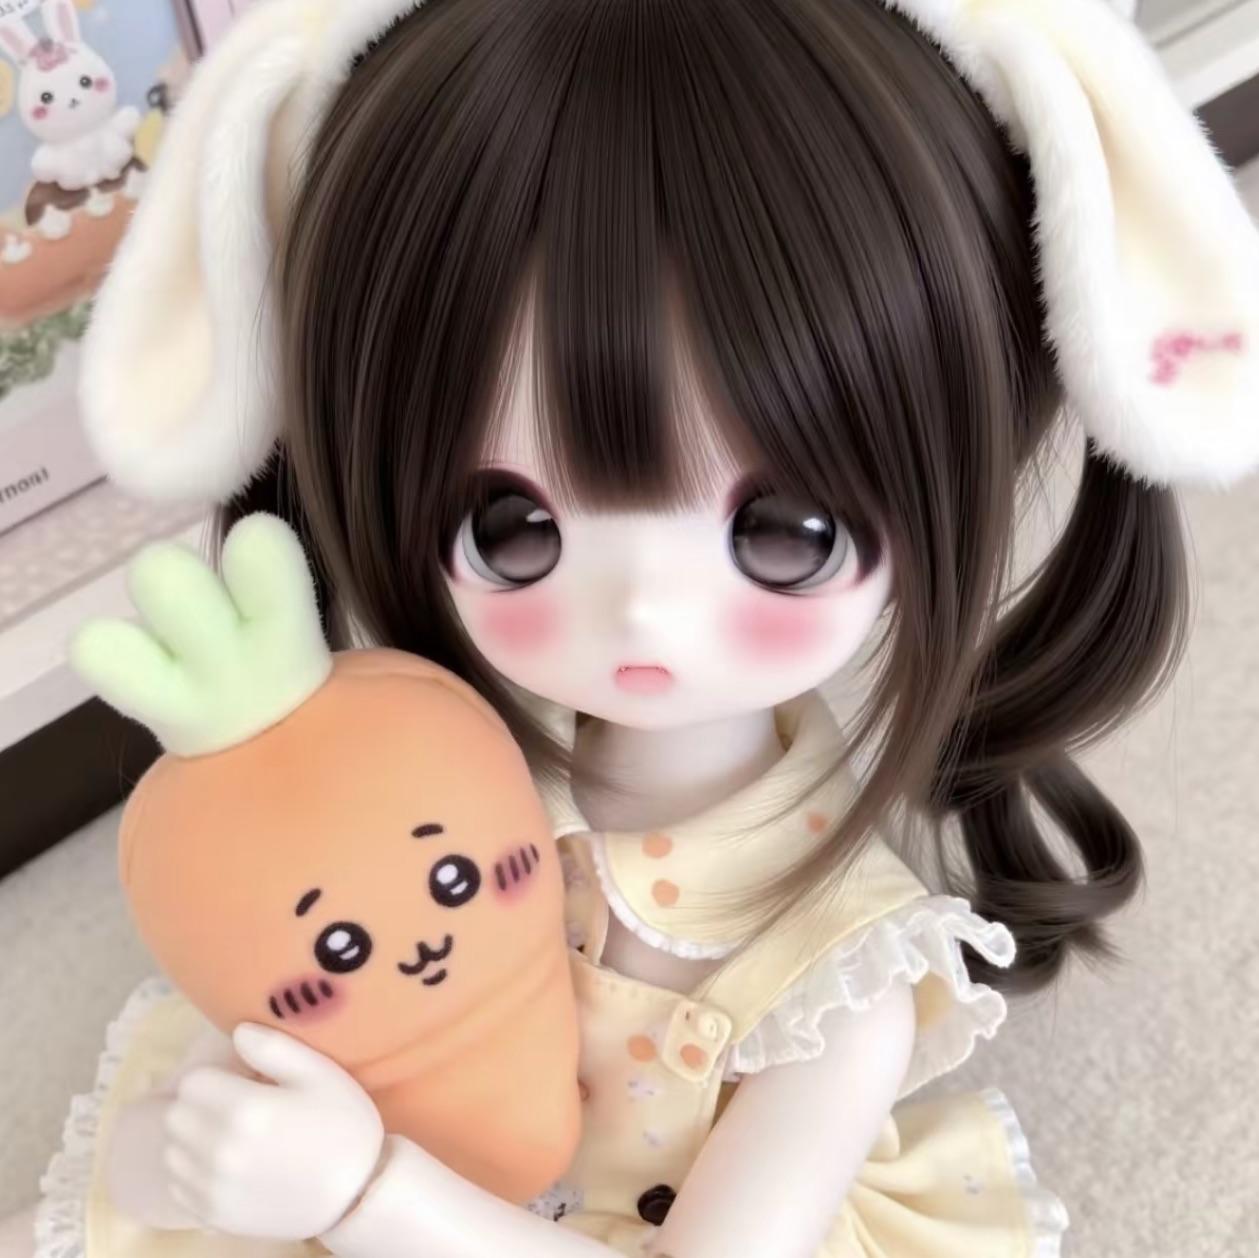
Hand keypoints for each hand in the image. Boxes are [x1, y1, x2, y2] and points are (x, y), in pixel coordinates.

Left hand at [163, 1023, 384, 1239]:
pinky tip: (225, 1166)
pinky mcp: (212, 1215)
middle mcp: (219, 1151)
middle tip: (235, 1105)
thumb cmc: (342, 1125)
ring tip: (229, 1135)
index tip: (243, 1082)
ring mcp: (213, 1188)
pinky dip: (192, 1172)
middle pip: (177, 1115)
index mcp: (246, 1110)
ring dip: (193, 1138)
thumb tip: (238, 1031)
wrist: (356, 1194)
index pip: (193, 1081)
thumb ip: (274, 1047)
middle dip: (201, 1104)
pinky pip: (179, 1186)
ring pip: (173, 1151)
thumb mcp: (321, 1073)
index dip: (217, 1076)